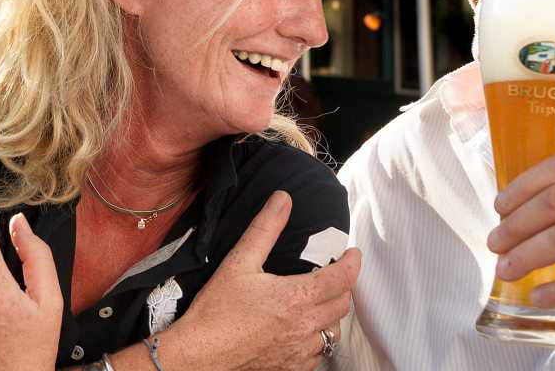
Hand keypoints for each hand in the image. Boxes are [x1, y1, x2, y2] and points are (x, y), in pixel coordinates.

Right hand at [170, 191, 361, 369]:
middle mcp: (305, 326)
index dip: (352, 263)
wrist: (201, 354)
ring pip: (334, 330)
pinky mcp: (293, 367)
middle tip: (333, 274)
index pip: (342, 278)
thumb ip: (265, 229)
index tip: (352, 254)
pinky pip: (319, 352)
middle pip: (342, 303)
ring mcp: (301, 350)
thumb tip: (283, 200)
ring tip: (318, 301)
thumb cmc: (217, 311)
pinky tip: (302, 329)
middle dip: (343, 285)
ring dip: (331, 313)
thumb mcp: (239, 262)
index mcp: (297, 297)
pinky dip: (317, 338)